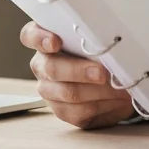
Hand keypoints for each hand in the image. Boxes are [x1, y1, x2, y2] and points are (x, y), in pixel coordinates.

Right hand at [20, 22, 136, 128]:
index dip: (40, 39)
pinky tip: (116, 99)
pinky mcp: (63, 111)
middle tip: (101, 73)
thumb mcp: (99, 40)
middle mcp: (42, 65)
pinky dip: (102, 105)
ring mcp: (49, 90)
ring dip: (97, 91)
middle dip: (79, 71)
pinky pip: (79, 112)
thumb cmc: (103, 52)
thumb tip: (110, 45)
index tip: (56, 42)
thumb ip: (95, 39)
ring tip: (117, 87)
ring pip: (67, 92)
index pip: (30, 36)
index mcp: (46, 40)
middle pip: (51, 68)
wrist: (115, 81)